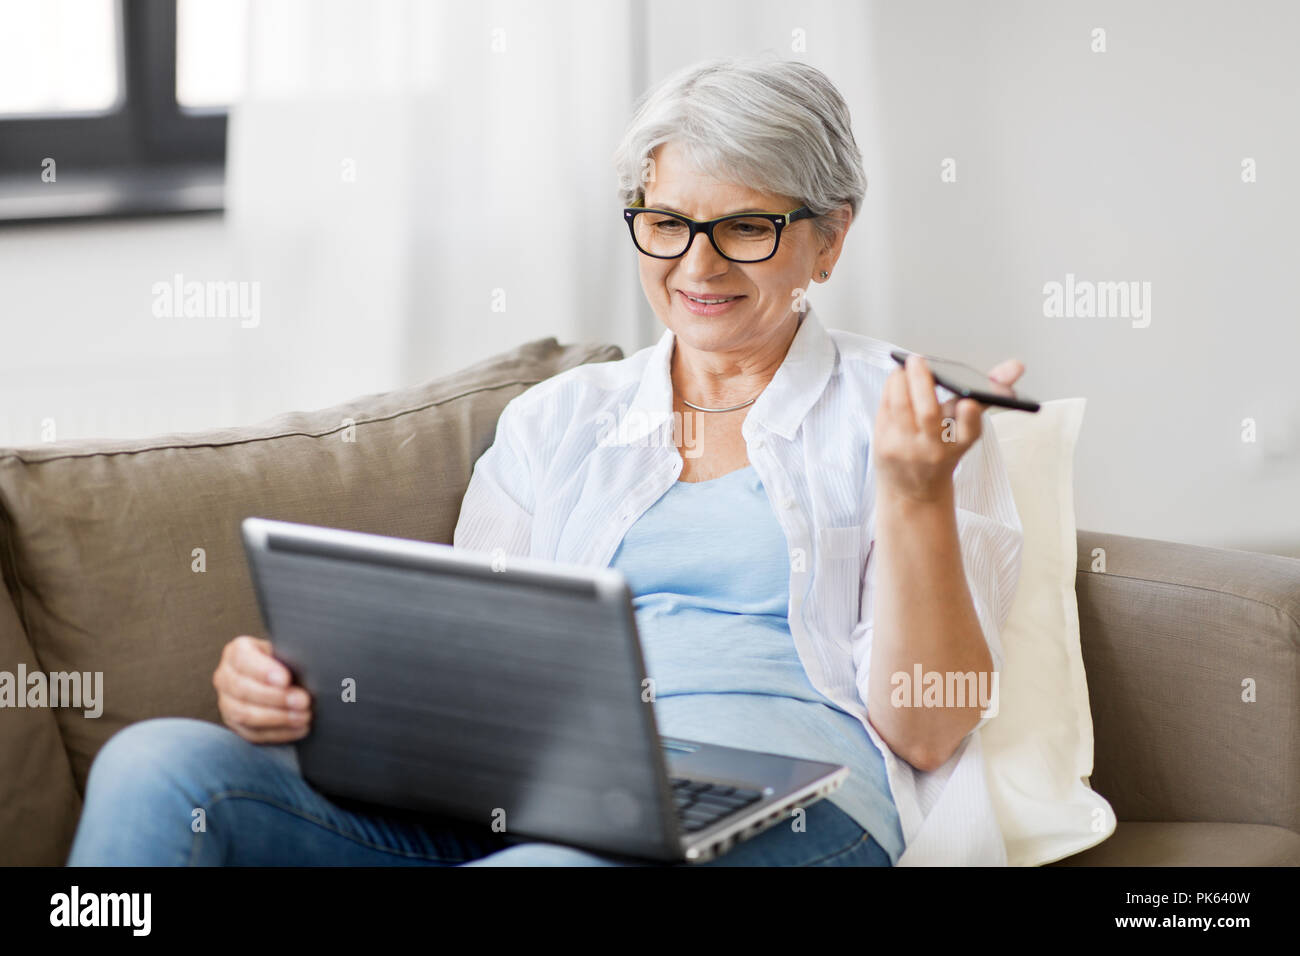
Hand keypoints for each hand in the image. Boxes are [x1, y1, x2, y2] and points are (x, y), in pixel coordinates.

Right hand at [213, 635, 312, 742]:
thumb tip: (306, 662)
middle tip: (303, 700)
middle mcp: (225, 676)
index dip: (264, 671)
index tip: (285, 680)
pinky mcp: (234, 724)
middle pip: (243, 689)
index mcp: (236, 652)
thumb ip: (288, 654)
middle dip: (276, 697)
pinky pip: (252, 733)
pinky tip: (299, 729)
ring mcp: (226, 702)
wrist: (279, 677)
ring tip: (304, 716)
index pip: (243, 660)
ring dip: (278, 718)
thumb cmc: (284, 661)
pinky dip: (278, 733)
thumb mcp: (285, 650)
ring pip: (244, 714)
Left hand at [873, 355, 1024, 503]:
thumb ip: (987, 394)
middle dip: (922, 382)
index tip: (969, 403)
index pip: (970, 432)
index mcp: (960, 443)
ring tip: (904, 367)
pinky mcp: (884, 446)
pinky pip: (884, 410)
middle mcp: (935, 449)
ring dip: (900, 381)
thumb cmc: (942, 448)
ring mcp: (908, 449)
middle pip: (928, 413)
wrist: (913, 489)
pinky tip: (895, 381)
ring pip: (901, 407)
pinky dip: (889, 390)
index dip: (970, 417)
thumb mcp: (965, 425)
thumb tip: (1016, 365)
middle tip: (918, 360)